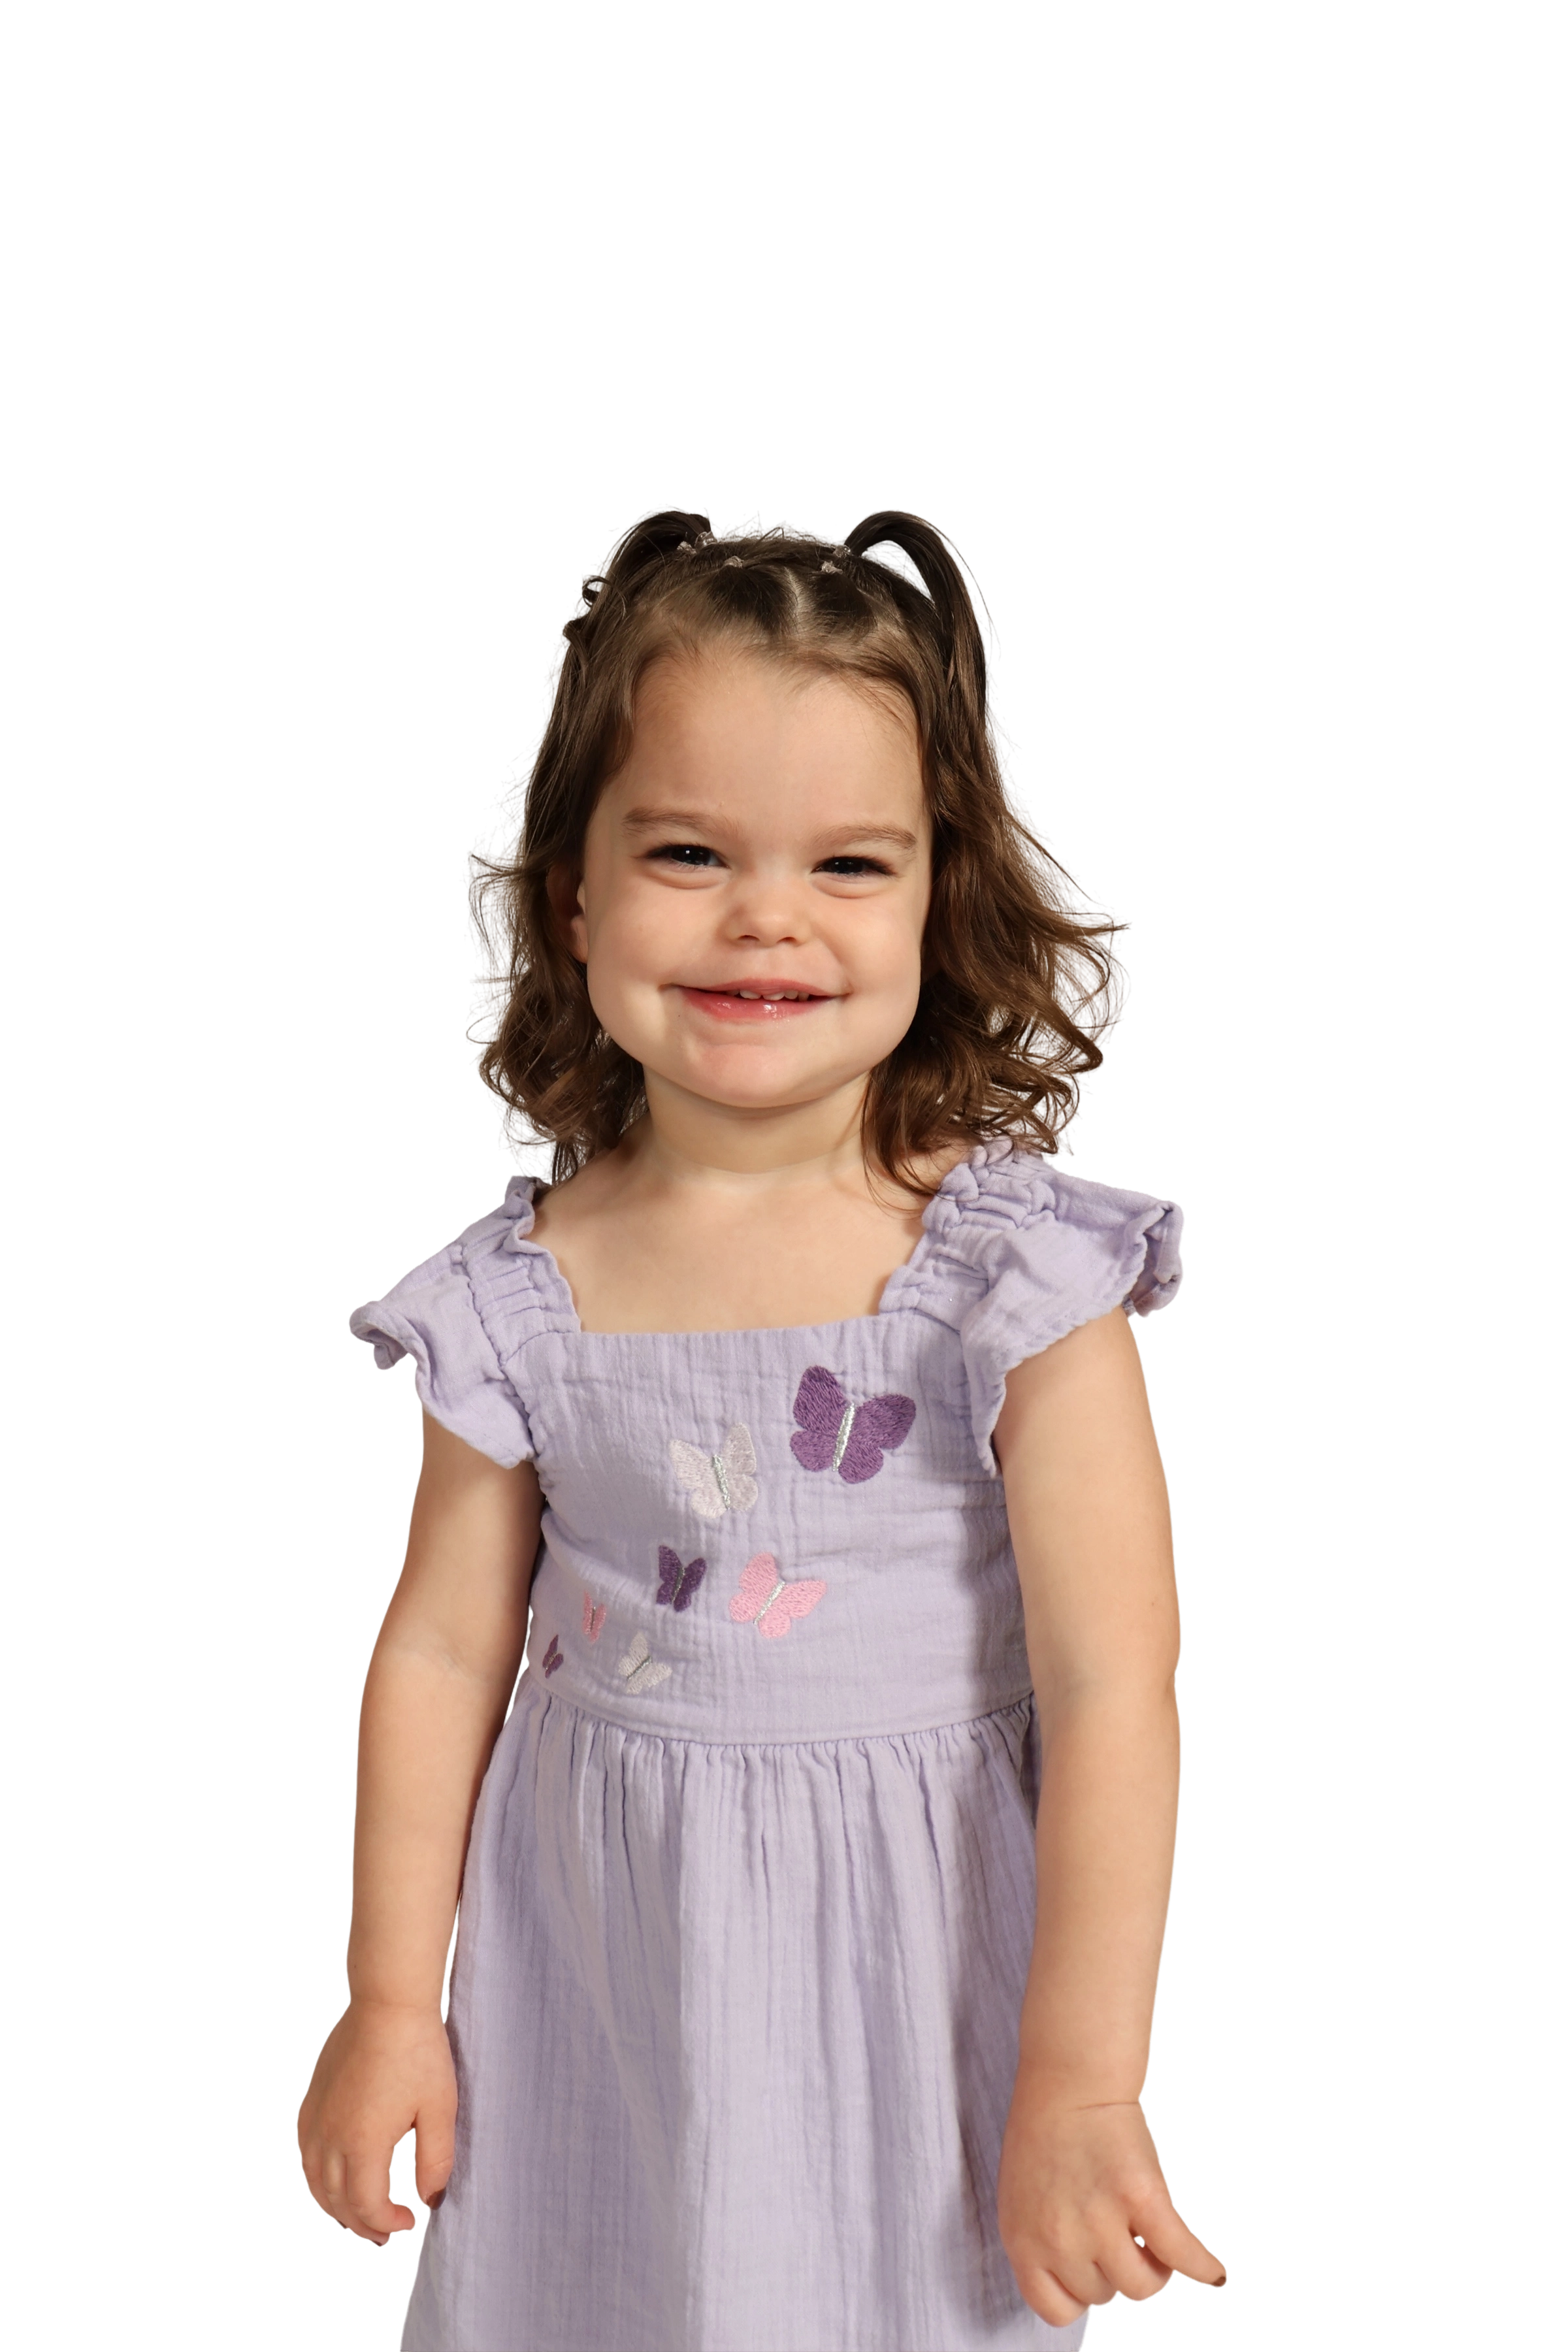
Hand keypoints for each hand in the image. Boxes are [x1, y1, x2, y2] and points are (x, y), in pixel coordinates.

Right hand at [295, 1997, 456, 2247]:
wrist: (387, 2002)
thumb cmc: (416, 2049)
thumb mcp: (440, 2108)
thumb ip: (436, 2160)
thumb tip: (431, 2200)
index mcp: (362, 2142)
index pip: (367, 2206)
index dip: (389, 2224)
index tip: (412, 2221)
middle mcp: (330, 2136)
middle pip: (337, 2202)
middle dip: (362, 2224)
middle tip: (387, 2232)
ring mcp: (316, 2118)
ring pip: (315, 2183)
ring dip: (337, 2207)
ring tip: (361, 2214)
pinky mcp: (311, 2101)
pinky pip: (306, 2156)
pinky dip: (320, 2179)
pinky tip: (338, 2177)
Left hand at [997, 2086, 1226, 2325]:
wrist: (1069, 2081)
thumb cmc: (1044, 2134)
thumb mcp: (1021, 2198)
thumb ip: (1040, 2243)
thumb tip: (1074, 2286)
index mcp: (1023, 2242)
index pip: (1055, 2309)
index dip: (1078, 2292)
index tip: (1091, 2272)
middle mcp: (1059, 2239)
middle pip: (1103, 2294)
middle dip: (1114, 2267)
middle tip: (1119, 2232)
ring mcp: (1100, 2221)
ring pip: (1142, 2284)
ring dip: (1152, 2266)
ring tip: (1151, 2239)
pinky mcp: (1140, 2198)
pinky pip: (1179, 2254)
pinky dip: (1201, 2267)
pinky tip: (1211, 2270)